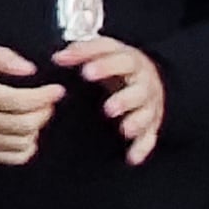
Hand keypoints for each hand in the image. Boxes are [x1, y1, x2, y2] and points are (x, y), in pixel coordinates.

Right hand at [0, 41, 64, 164]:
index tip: (57, 90)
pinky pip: (15, 157)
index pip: (19, 101)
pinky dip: (28, 145)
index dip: (44, 97)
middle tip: (48, 102)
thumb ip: (1, 56)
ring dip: (36, 128)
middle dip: (44, 112)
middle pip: (24, 124)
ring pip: (23, 142)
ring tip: (34, 114)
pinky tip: (24, 131)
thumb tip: (29, 69)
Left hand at [56, 34, 165, 162]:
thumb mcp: (100, 51)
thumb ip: (79, 52)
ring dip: (137, 122)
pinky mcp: (151, 122)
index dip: (103, 65)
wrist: (144, 72)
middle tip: (108, 109)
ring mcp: (150, 102)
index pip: (120, 60)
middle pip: (140, 89)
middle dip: (125, 100)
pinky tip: (131, 158)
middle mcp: (143, 81)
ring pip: (147, 114)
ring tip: (124, 130)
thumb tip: (57, 59)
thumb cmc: (114, 61)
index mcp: (129, 59)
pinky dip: (142, 148)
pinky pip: (150, 136)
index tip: (85, 72)